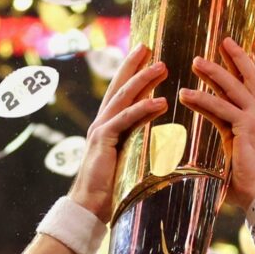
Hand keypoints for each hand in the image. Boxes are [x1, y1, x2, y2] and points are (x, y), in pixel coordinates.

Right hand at [70, 43, 168, 222]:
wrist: (89, 208)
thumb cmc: (112, 190)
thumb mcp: (129, 161)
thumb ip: (139, 145)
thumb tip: (164, 140)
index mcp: (107, 126)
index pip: (121, 93)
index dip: (131, 72)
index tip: (145, 54)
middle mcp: (102, 123)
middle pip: (119, 87)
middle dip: (133, 65)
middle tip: (149, 45)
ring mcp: (101, 130)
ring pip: (123, 98)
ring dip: (142, 80)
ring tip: (162, 66)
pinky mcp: (104, 141)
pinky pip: (125, 120)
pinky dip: (143, 109)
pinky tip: (160, 102)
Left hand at [177, 37, 254, 210]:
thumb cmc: (249, 182)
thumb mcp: (242, 151)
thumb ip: (234, 136)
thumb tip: (226, 135)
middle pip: (250, 78)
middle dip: (237, 58)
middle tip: (224, 40)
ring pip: (234, 88)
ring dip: (213, 73)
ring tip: (195, 61)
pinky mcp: (246, 128)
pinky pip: (221, 108)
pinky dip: (202, 100)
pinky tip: (185, 94)